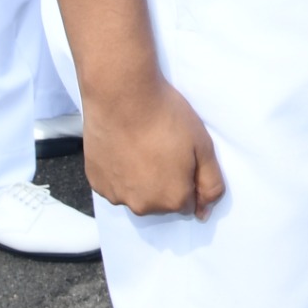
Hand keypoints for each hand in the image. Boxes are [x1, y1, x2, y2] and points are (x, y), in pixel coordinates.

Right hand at [84, 73, 224, 218]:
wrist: (122, 97)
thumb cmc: (167, 117)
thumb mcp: (204, 146)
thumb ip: (211, 183)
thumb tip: (205, 211)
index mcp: (172, 199)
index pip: (187, 203)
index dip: (188, 179)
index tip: (182, 156)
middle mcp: (143, 206)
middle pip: (161, 202)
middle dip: (165, 182)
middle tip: (161, 148)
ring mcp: (116, 195)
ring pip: (136, 194)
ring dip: (141, 180)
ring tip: (141, 147)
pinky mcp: (96, 182)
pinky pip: (115, 184)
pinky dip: (120, 172)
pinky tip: (122, 148)